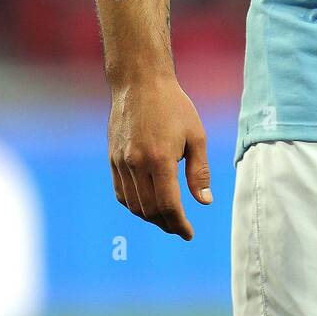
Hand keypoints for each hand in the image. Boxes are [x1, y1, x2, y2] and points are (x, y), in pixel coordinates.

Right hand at [108, 75, 211, 238]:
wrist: (140, 82)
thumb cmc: (174, 106)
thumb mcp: (195, 135)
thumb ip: (199, 171)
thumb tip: (204, 202)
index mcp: (160, 159)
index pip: (169, 205)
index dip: (179, 224)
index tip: (188, 233)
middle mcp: (137, 164)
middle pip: (150, 210)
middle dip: (166, 224)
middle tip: (179, 228)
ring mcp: (121, 162)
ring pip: (133, 204)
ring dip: (150, 218)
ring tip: (166, 219)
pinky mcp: (112, 158)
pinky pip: (121, 193)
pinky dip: (134, 205)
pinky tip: (147, 205)